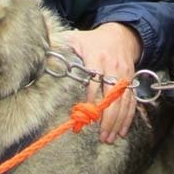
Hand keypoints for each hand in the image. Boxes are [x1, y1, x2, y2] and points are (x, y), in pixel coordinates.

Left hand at [66, 23, 141, 143]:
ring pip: (123, 102)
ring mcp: (125, 75)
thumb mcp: (76, 39)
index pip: (95, 81)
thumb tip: (41, 57)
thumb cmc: (93, 40)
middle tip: (101, 136)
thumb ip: (60, 47)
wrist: (121, 35)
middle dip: (107, 118)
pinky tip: (122, 131)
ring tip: (109, 138)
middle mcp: (113, 67)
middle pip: (113, 96)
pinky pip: (131, 102)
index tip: (85, 115)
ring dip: (117, 122)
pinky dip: (128, 117)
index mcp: (97, 57)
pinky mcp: (131, 82)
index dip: (91, 99)